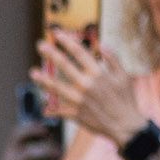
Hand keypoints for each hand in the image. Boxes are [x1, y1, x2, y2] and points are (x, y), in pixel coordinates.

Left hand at [33, 26, 147, 145]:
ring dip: (43, 79)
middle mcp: (86, 85)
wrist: (127, 126)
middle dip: (51, 54)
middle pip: (64, 66)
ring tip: (33, 72)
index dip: (66, 41)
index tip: (56, 33)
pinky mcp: (75, 113)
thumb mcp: (124, 77)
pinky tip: (43, 107)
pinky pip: (59, 110)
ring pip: (56, 87)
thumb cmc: (127, 100)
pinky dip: (50, 109)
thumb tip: (103, 44)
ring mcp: (79, 100)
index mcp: (98, 74)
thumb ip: (114, 60)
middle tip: (40, 45)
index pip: (79, 52)